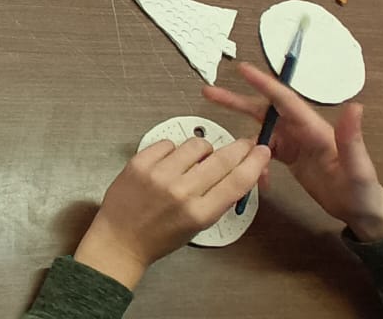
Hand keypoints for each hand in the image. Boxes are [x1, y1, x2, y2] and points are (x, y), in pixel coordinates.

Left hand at [73, 135, 269, 287]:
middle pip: (222, 159)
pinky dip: (172, 151)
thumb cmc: (161, 236)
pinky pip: (168, 143)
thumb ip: (219, 198)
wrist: (120, 240)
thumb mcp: (198, 225)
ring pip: (196, 145)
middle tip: (243, 143)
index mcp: (200, 214)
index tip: (262, 151)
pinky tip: (168, 163)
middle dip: (238, 148)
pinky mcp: (139, 163)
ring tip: (194, 162)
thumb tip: (242, 169)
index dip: (255, 162)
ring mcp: (158, 176)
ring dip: (202, 150)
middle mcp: (181, 193)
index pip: (238, 181)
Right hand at [203, 63, 382, 242]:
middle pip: (265, 110)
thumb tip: (355, 106)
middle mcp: (303, 130)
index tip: (242, 69)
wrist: (364, 213)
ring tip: (229, 157)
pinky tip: (257, 180)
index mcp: (315, 128)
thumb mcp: (359, 169)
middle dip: (237, 101)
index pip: (285, 101)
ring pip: (261, 133)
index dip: (263, 84)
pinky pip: (265, 152)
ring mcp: (296, 143)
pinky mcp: (292, 157)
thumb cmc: (364, 191)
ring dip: (244, 143)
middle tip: (208, 92)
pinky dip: (255, 161)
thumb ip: (353, 139)